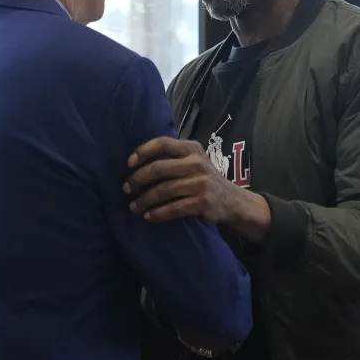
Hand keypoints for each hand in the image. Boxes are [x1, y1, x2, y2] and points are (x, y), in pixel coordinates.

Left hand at [123, 137, 270, 241]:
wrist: (233, 201)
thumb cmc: (204, 179)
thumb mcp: (194, 161)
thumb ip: (173, 158)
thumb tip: (136, 163)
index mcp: (191, 149)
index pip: (163, 143)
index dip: (143, 151)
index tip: (129, 164)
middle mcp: (196, 163)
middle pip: (158, 169)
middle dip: (138, 179)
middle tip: (126, 189)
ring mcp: (201, 183)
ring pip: (163, 191)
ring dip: (144, 200)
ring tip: (133, 207)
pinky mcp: (203, 202)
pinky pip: (174, 208)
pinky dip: (158, 214)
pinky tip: (148, 216)